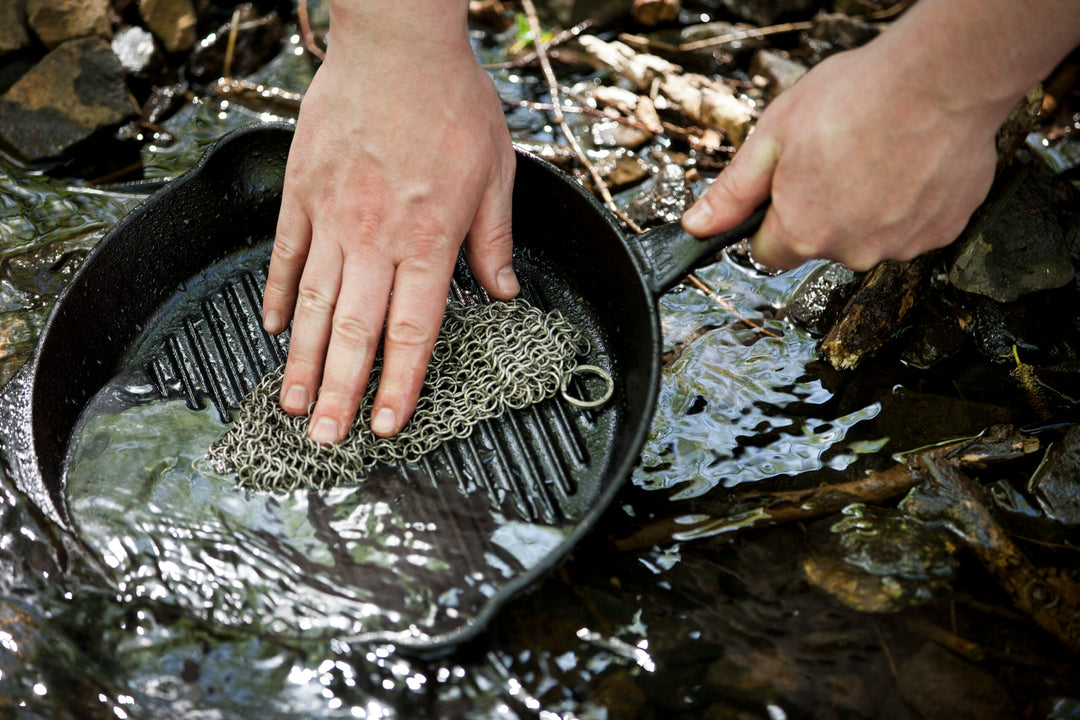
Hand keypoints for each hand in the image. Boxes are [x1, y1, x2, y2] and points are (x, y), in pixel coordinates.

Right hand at [262, 2, 517, 443]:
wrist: (398, 42)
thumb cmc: (452, 102)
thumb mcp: (497, 172)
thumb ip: (494, 239)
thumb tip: (504, 290)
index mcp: (430, 241)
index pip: (414, 332)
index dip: (400, 386)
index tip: (388, 426)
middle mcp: (377, 240)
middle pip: (355, 332)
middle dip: (339, 393)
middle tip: (324, 440)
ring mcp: (333, 217)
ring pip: (314, 304)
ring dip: (301, 360)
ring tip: (289, 404)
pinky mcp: (303, 192)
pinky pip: (286, 254)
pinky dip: (278, 295)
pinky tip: (272, 328)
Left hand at [681, 39, 1000, 271]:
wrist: (943, 76)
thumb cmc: (857, 97)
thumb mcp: (772, 138)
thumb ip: (733, 192)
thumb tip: (697, 226)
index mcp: (803, 233)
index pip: (768, 253)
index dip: (770, 221)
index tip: (784, 191)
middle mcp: (852, 252)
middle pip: (820, 243)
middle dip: (820, 210)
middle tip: (835, 156)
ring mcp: (902, 245)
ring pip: (868, 236)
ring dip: (868, 207)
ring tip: (876, 154)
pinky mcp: (943, 231)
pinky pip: (912, 225)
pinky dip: (909, 201)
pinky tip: (909, 162)